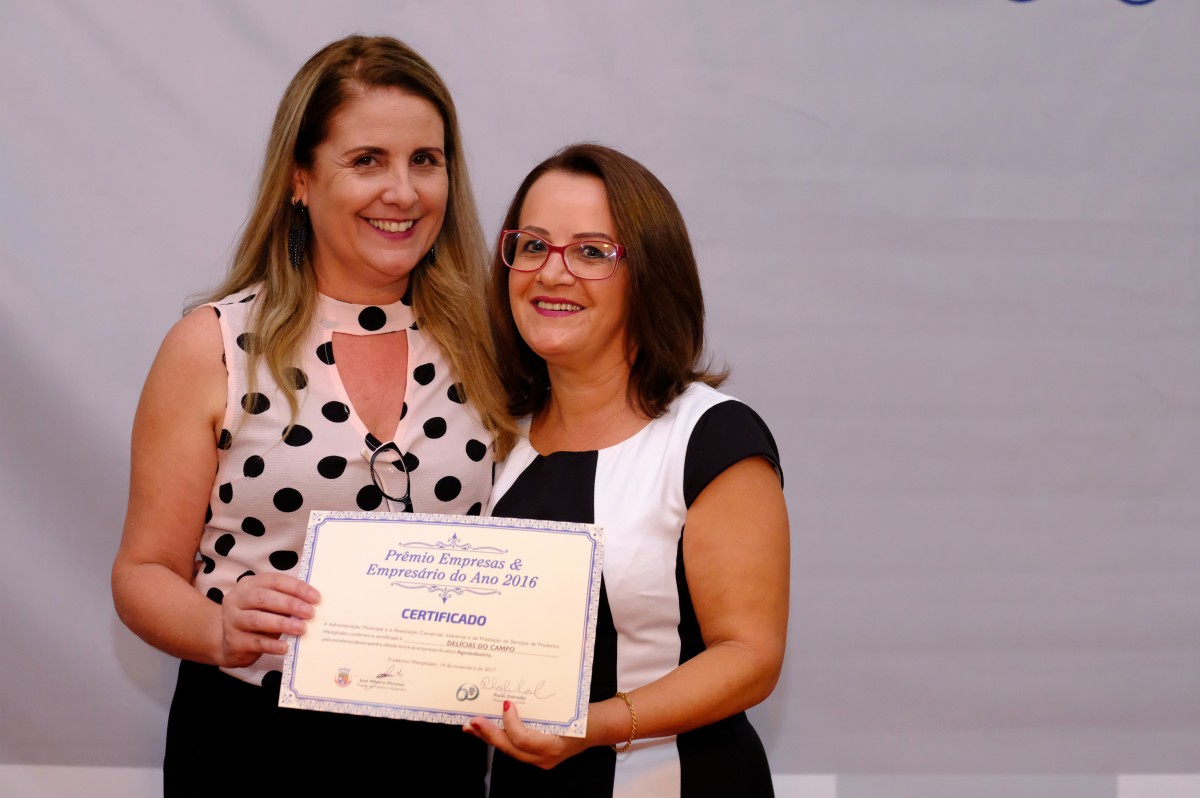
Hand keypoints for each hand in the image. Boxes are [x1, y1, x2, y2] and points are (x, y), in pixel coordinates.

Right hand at [217, 573, 318, 667]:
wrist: (231, 644)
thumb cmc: (258, 618)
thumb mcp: (268, 605)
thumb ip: (285, 600)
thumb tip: (312, 604)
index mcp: (249, 584)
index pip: (274, 580)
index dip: (296, 588)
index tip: (315, 598)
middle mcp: (237, 600)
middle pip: (264, 598)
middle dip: (290, 605)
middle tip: (310, 613)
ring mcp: (232, 620)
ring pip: (257, 620)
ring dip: (282, 624)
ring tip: (302, 629)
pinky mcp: (233, 641)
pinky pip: (255, 642)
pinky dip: (272, 645)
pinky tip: (285, 647)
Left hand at [463, 700, 589, 769]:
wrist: (598, 728)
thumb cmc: (584, 714)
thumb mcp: (568, 707)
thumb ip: (543, 705)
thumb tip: (516, 691)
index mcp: (555, 745)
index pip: (524, 739)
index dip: (511, 723)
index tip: (506, 704)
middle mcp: (545, 757)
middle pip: (511, 748)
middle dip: (489, 734)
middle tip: (473, 721)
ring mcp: (540, 760)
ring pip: (509, 750)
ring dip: (489, 737)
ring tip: (472, 726)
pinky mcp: (535, 756)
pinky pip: (513, 749)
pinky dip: (499, 738)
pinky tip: (486, 731)